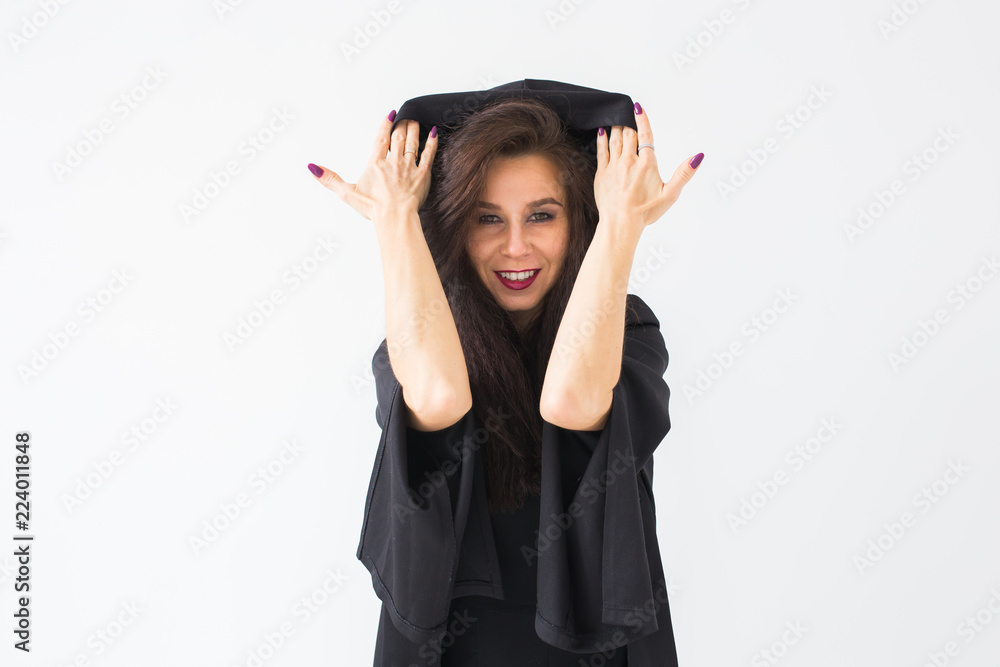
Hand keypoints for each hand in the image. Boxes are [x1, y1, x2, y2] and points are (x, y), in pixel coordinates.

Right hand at [308, 111, 437, 221]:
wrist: (395, 217)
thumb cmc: (373, 208)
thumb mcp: (347, 193)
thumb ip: (330, 178)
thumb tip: (313, 168)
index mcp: (376, 163)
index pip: (381, 138)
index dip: (386, 125)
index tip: (390, 115)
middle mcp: (394, 161)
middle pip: (399, 137)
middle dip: (402, 125)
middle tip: (404, 117)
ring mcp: (409, 167)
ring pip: (413, 142)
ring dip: (414, 129)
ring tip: (415, 121)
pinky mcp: (423, 175)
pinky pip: (429, 155)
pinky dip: (432, 142)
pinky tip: (435, 134)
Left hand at [594, 103, 702, 229]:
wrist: (620, 224)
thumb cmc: (645, 212)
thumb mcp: (670, 194)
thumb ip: (684, 173)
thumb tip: (698, 157)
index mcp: (647, 164)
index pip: (645, 134)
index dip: (642, 119)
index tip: (638, 107)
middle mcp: (629, 161)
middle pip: (629, 134)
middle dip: (628, 123)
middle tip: (626, 115)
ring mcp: (614, 166)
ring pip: (615, 139)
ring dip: (617, 128)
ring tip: (616, 120)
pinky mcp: (602, 173)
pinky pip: (601, 150)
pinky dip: (602, 139)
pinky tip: (602, 131)